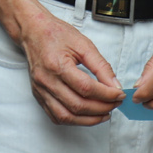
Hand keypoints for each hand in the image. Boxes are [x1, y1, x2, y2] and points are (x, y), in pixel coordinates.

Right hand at [16, 10, 124, 125]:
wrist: (33, 31)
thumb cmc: (56, 34)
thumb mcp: (83, 44)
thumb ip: (101, 66)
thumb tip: (115, 85)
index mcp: (57, 65)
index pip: (86, 88)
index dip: (106, 95)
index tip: (119, 95)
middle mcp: (47, 81)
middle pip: (77, 105)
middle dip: (101, 108)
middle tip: (115, 104)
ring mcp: (41, 90)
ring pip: (66, 116)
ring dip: (88, 120)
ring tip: (104, 113)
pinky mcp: (39, 95)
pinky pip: (56, 116)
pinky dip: (74, 120)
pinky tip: (86, 116)